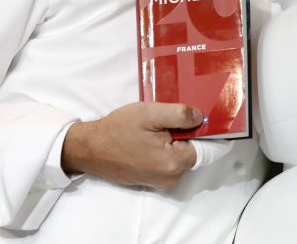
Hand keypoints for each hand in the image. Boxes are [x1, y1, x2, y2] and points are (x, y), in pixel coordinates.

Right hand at [61, 102, 202, 188]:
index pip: (207, 147)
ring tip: (157, 127)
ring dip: (175, 141)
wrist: (89, 149)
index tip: (199, 118)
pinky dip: (166, 149)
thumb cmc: (118, 130)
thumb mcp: (150, 113)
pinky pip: (168, 162)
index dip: (205, 130)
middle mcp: (171, 177)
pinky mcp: (151, 180)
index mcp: (174, 162)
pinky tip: (151, 137)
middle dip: (188, 135)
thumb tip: (201, 118)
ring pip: (181, 156)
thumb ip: (180, 115)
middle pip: (194, 152)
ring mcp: (160, 181)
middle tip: (170, 119)